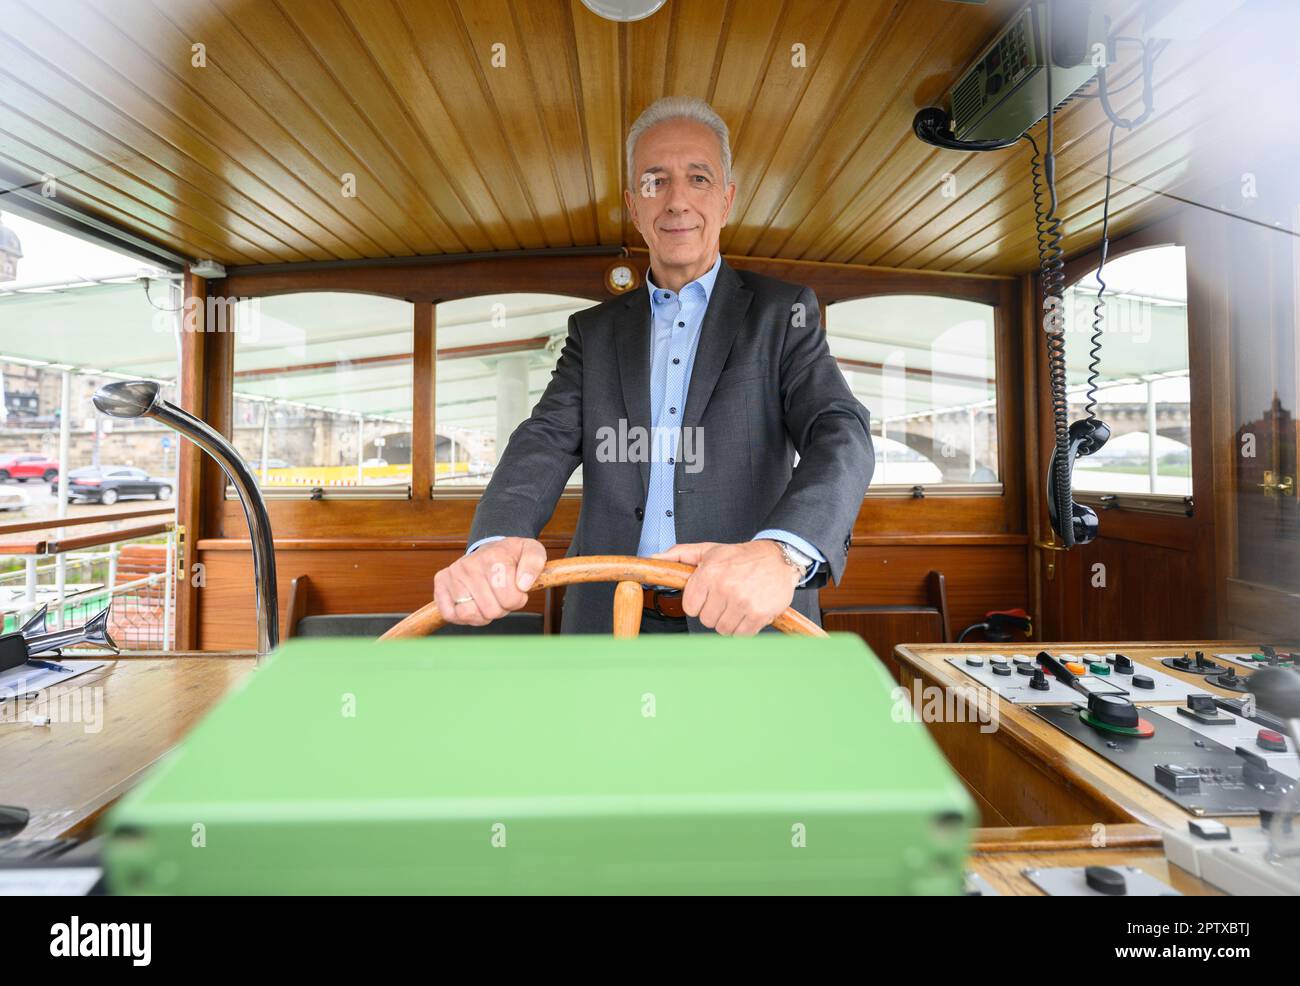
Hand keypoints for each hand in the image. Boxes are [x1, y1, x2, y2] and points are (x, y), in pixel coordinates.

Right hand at [435, 537, 546, 625]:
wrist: (490, 549)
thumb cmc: (511, 555)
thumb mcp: (531, 551)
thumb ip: (534, 563)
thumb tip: (523, 584)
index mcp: (494, 557)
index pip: (510, 598)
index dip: (517, 601)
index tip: (517, 590)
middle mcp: (470, 564)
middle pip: (490, 610)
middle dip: (501, 609)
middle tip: (501, 596)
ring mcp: (453, 574)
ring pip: (468, 613)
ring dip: (482, 615)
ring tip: (488, 601)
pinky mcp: (441, 583)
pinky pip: (450, 614)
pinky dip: (464, 617)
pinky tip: (473, 605)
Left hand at [651, 541, 798, 635]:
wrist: (777, 558)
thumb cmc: (740, 557)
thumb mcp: (708, 550)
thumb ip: (679, 554)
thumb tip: (653, 558)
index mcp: (709, 573)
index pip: (690, 607)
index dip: (699, 603)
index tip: (709, 595)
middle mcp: (725, 587)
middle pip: (706, 620)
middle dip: (715, 612)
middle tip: (726, 599)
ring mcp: (742, 602)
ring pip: (723, 629)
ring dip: (729, 621)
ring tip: (737, 604)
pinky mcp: (758, 615)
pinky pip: (741, 635)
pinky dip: (744, 628)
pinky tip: (748, 611)